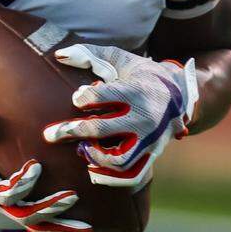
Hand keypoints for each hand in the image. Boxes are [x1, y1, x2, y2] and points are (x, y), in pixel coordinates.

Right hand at [0, 112, 90, 231]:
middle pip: (22, 214)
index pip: (4, 194)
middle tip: (71, 196)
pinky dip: (53, 221)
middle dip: (48, 208)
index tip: (36, 165)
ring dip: (57, 222)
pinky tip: (75, 221)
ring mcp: (2, 203)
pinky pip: (33, 217)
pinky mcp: (11, 200)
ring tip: (84, 224)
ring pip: (31, 221)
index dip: (22, 184)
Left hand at [44, 44, 197, 190]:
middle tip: (50, 134)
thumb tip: (59, 55)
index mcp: (136, 91)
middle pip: (101, 130)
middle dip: (71, 131)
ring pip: (118, 159)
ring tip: (80, 148)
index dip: (82, 98)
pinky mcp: (152, 155)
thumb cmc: (141, 74)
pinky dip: (112, 177)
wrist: (180, 94)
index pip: (100, 98)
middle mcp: (144, 118)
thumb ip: (89, 54)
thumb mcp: (120, 59)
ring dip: (94, 156)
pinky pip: (132, 175)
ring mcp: (149, 140)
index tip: (77, 98)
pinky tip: (93, 168)